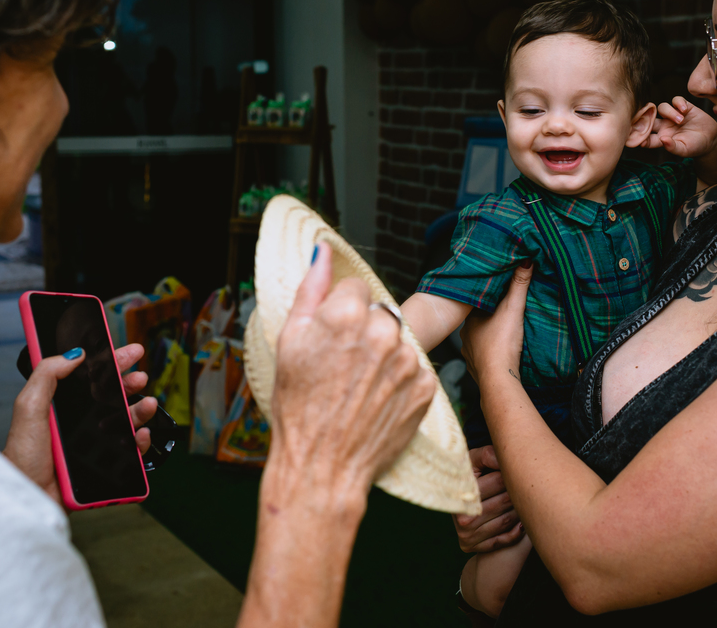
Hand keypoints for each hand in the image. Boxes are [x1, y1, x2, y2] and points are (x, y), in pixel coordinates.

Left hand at [4, 343, 156, 504]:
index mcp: (62, 406)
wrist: (29, 496)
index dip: (111, 365)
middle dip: (129, 384)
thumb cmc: (22, 457)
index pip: (91, 379)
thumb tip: (74, 354)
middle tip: (140, 376)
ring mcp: (92, 444)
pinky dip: (139, 442)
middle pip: (112, 397)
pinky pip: (129, 451)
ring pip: (125, 422)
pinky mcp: (103, 465)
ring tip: (147, 404)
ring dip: (140, 411)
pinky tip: (140, 434)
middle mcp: (79, 423)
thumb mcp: (29, 409)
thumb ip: (46, 375)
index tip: (128, 353)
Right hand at [268, 243, 435, 508]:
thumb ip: (311, 289)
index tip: (331, 336)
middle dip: (364, 330)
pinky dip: (400, 380)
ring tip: (359, 386)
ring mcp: (409, 360)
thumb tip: (322, 252)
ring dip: (384, 355)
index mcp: (348, 313)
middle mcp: (384, 331)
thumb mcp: (290, 340)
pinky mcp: (426, 387)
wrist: (322, 465)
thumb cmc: (299, 407)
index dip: (339, 311)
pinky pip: (414, 368)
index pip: (355, 288)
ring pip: (399, 340)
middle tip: (343, 366)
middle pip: (379, 313)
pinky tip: (377, 399)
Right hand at [454, 445, 524, 552]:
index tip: (519, 470)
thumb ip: (487, 455)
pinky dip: (517, 531)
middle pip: (505, 502)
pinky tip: (522, 521)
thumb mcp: (473, 461)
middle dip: (518, 492)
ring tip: (525, 499)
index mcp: (462, 492)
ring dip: (520, 510)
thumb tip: (503, 459)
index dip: (511, 474)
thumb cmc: (469, 477)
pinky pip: (505, 539)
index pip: (499, 481)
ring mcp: (467, 534)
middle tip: (527, 484)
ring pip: (508, 520)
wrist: (455, 504)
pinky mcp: (471, 546)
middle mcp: (463, 517)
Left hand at [460, 262, 531, 386]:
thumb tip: (525, 261)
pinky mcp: (475, 368)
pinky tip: (498, 354)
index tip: (499, 295)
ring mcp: (469, 353)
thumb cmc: (503, 342)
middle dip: (489, 319)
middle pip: (478, 322)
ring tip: (503, 334)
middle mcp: (465, 335)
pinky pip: (481, 358)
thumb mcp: (513, 308)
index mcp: (471, 319)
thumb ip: (519, 285)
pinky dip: (489, 354)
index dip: (489, 298)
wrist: (498, 378)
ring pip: (478, 340)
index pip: (478, 303)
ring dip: (488, 338)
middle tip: (504, 315)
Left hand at [643, 96, 716, 157]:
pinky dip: (678, 103)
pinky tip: (685, 110)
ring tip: (681, 120)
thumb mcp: (684, 150)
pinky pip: (676, 100)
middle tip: (654, 122)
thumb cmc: (695, 147)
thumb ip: (672, 147)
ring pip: (662, 107)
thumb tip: (662, 140)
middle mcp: (664, 125)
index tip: (642, 141)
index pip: (647, 137)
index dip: (642, 138)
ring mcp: (673, 115)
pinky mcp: (684, 107)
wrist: (711, 139)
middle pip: (651, 118)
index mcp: (661, 137)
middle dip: (650, 118)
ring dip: (670, 112)